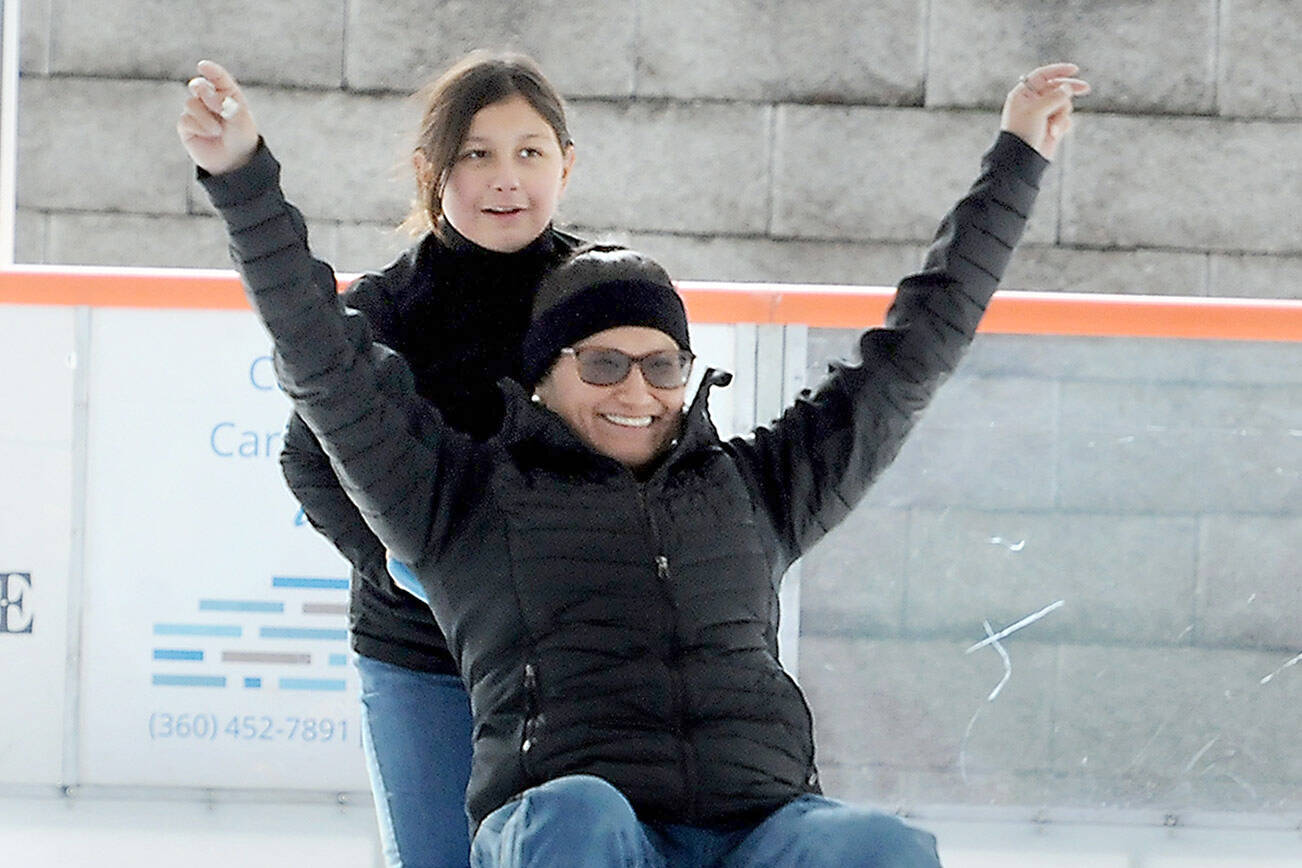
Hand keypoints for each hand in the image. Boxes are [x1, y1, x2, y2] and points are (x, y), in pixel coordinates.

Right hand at [176, 60, 258, 174]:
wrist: (233, 162)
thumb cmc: (241, 138)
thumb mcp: (241, 121)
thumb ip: (227, 105)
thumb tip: (207, 90)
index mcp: (227, 94)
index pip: (218, 78)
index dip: (210, 71)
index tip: (203, 66)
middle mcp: (209, 100)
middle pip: (198, 86)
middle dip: (202, 90)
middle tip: (211, 99)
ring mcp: (196, 111)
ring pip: (191, 103)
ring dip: (205, 117)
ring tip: (217, 130)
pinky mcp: (186, 125)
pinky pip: (186, 119)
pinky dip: (198, 127)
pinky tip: (208, 135)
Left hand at [1000, 62, 1090, 160]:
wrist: (1022, 160)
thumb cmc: (1023, 133)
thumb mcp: (1037, 110)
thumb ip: (1054, 96)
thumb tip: (1068, 87)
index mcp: (1023, 94)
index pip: (1042, 76)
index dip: (1058, 71)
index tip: (1075, 70)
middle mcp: (1033, 102)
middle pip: (1057, 88)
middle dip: (1070, 90)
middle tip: (1085, 88)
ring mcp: (1043, 114)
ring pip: (1064, 105)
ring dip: (1061, 116)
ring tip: (1053, 129)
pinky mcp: (1051, 126)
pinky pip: (1065, 119)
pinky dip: (1062, 125)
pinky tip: (1054, 134)